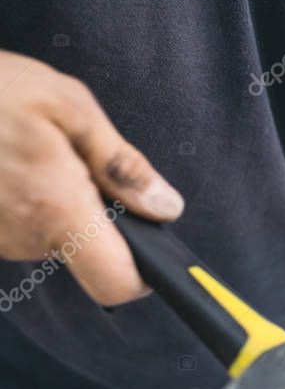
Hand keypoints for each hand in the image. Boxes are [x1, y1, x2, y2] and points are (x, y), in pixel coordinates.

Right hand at [0, 50, 182, 305]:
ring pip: (49, 235)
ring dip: (54, 200)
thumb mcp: (68, 107)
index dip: (142, 275)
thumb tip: (165, 206)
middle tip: (72, 158)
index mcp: (58, 209)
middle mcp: (23, 237)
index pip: (115, 282)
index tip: (150, 246)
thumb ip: (122, 165)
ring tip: (29, 150)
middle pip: (85, 251)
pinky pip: (15, 224)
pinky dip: (22, 197)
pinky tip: (6, 161)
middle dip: (94, 212)